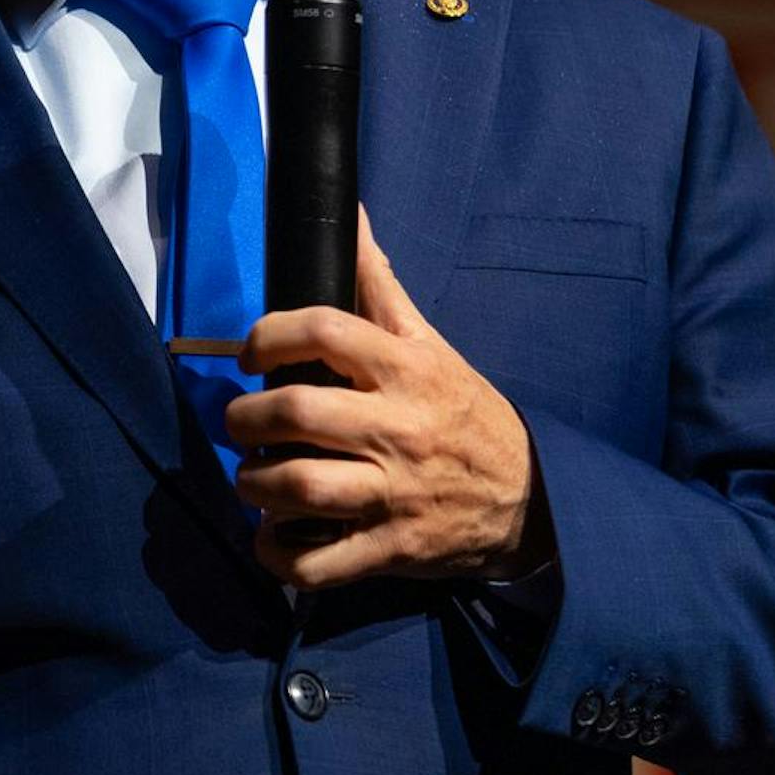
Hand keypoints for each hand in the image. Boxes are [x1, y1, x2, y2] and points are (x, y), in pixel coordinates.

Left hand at [225, 208, 536, 592]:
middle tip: (243, 422)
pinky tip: (272, 534)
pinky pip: (316, 561)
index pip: (324, 330)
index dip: (268, 336)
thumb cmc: (465, 413)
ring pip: (298, 487)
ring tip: (256, 476)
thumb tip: (352, 213)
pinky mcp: (391, 550)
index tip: (251, 355)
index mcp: (406, 369)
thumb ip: (380, 284)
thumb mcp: (430, 343)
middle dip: (247, 417)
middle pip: (296, 412)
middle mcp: (398, 428)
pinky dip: (278, 553)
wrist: (532, 499)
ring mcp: (394, 493)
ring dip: (256, 483)